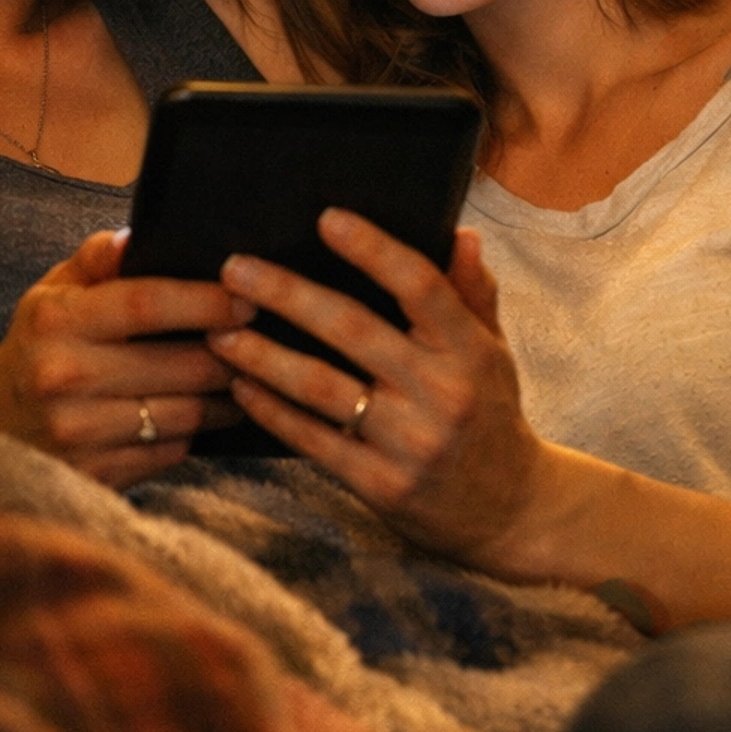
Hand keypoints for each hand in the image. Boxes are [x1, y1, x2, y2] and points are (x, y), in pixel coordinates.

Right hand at [0, 229, 249, 486]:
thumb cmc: (34, 348)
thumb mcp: (49, 294)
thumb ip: (94, 260)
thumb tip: (135, 237)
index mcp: (55, 321)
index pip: (147, 304)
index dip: (205, 302)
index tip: (246, 301)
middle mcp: (63, 377)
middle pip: (180, 366)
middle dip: (232, 355)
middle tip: (260, 343)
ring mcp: (77, 434)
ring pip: (184, 415)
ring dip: (223, 400)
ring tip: (242, 381)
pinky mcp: (94, 476)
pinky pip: (169, 452)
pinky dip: (192, 434)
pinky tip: (202, 417)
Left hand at [206, 211, 547, 565]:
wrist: (511, 512)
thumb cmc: (492, 415)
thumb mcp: (494, 352)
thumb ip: (474, 292)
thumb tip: (460, 233)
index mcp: (470, 349)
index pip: (420, 286)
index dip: (373, 249)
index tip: (327, 219)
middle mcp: (441, 392)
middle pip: (353, 329)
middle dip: (287, 295)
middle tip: (235, 269)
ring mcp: (409, 442)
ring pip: (322, 387)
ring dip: (263, 356)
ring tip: (220, 332)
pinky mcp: (381, 485)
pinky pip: (314, 441)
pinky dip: (272, 412)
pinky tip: (240, 388)